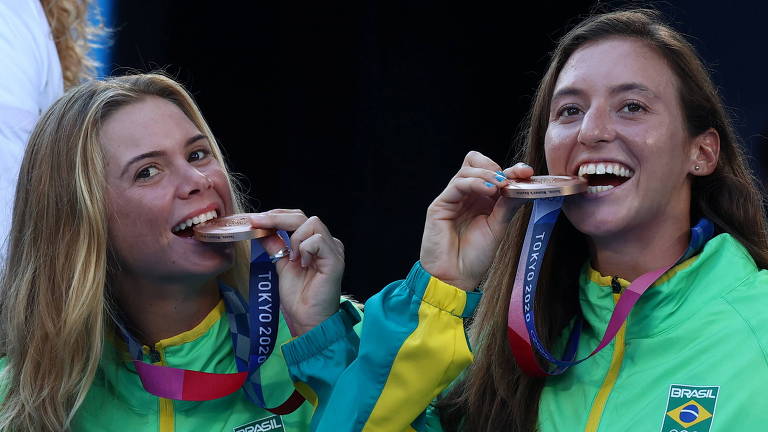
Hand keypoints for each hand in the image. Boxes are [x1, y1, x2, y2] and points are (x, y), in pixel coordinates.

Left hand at [247, 210, 343, 336]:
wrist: (308, 321)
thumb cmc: (299, 298)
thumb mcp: (281, 266)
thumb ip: (276, 247)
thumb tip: (262, 231)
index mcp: (315, 243)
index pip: (296, 219)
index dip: (275, 216)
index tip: (254, 219)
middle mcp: (327, 243)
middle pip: (303, 217)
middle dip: (276, 218)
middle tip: (256, 222)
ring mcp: (333, 250)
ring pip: (312, 223)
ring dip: (294, 237)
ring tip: (291, 258)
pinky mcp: (335, 260)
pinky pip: (317, 241)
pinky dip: (304, 248)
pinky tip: (302, 264)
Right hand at [420, 151, 532, 290]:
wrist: (455, 278)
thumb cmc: (474, 257)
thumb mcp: (498, 227)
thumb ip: (508, 204)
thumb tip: (523, 183)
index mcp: (482, 200)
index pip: (493, 172)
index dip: (511, 169)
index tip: (527, 173)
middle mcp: (467, 195)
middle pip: (476, 162)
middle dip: (496, 167)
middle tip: (509, 181)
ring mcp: (453, 198)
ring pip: (467, 169)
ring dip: (487, 174)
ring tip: (499, 187)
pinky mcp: (440, 204)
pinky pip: (458, 184)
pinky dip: (475, 182)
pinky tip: (488, 191)